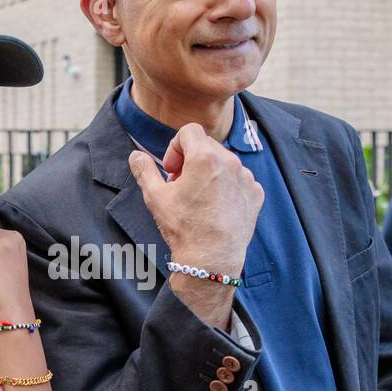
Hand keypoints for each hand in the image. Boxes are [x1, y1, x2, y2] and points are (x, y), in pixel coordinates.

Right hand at [127, 122, 263, 275]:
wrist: (211, 260)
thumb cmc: (183, 228)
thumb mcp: (155, 197)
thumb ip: (144, 170)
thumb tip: (136, 156)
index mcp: (205, 157)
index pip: (189, 131)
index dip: (175, 147)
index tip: (171, 170)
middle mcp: (230, 162)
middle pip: (207, 146)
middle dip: (191, 160)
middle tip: (181, 185)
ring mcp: (246, 178)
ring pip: (224, 163)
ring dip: (209, 173)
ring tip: (199, 199)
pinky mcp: (255, 194)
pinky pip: (240, 180)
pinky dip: (227, 187)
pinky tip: (216, 207)